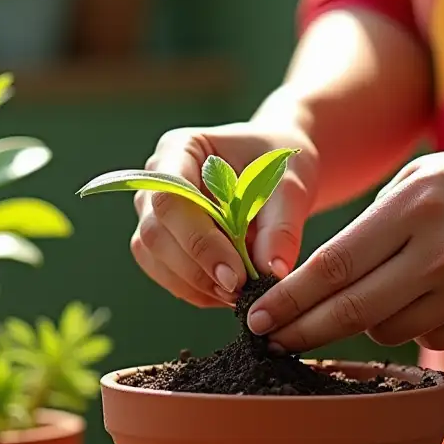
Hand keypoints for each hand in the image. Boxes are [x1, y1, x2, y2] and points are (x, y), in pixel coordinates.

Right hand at [131, 121, 318, 307]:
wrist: (276, 171)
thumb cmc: (279, 164)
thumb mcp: (290, 186)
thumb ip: (281, 227)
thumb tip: (272, 272)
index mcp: (180, 148)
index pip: (171, 198)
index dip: (199, 242)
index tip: (235, 275)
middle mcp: (156, 180)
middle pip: (155, 232)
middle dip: (197, 270)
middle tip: (240, 291)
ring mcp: (153, 211)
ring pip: (153, 258)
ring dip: (194, 285)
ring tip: (238, 294)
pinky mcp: (162, 241)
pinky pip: (165, 273)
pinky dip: (196, 291)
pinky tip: (228, 294)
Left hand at [246, 137, 443, 350]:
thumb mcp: (418, 178)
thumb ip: (367, 228)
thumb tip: (310, 287)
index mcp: (417, 208)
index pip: (336, 267)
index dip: (290, 299)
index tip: (256, 319)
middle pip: (352, 312)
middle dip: (302, 331)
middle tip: (270, 342)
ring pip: (386, 331)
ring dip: (366, 320)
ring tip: (385, 285)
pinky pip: (426, 338)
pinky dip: (414, 322)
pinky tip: (435, 290)